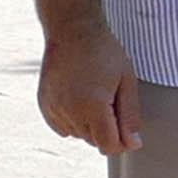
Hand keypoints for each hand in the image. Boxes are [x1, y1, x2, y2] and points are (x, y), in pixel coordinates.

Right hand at [37, 22, 142, 156]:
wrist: (72, 30)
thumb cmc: (103, 51)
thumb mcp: (126, 81)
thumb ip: (130, 116)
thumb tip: (132, 145)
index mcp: (93, 107)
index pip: (109, 147)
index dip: (121, 141)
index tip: (124, 123)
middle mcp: (71, 112)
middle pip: (94, 141)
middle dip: (105, 128)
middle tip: (108, 97)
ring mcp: (55, 109)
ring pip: (78, 134)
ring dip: (88, 124)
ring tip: (92, 93)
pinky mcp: (45, 106)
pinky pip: (63, 127)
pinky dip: (72, 119)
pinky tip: (78, 97)